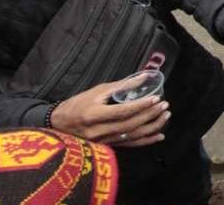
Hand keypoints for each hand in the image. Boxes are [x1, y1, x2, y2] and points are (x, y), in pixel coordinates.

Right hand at [49, 79, 169, 147]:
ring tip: (165, 116)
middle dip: (149, 115)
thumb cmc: (78, 104)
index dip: (140, 105)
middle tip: (164, 105)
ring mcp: (102, 141)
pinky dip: (146, 141)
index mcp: (93, 114)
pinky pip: (129, 145)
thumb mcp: (97, 91)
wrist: (58, 124)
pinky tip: (159, 136)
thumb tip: (145, 76)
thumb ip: (121, 85)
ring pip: (132, 136)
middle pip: (129, 125)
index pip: (121, 111)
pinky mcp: (106, 146)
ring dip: (152, 127)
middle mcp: (98, 130)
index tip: (155, 98)